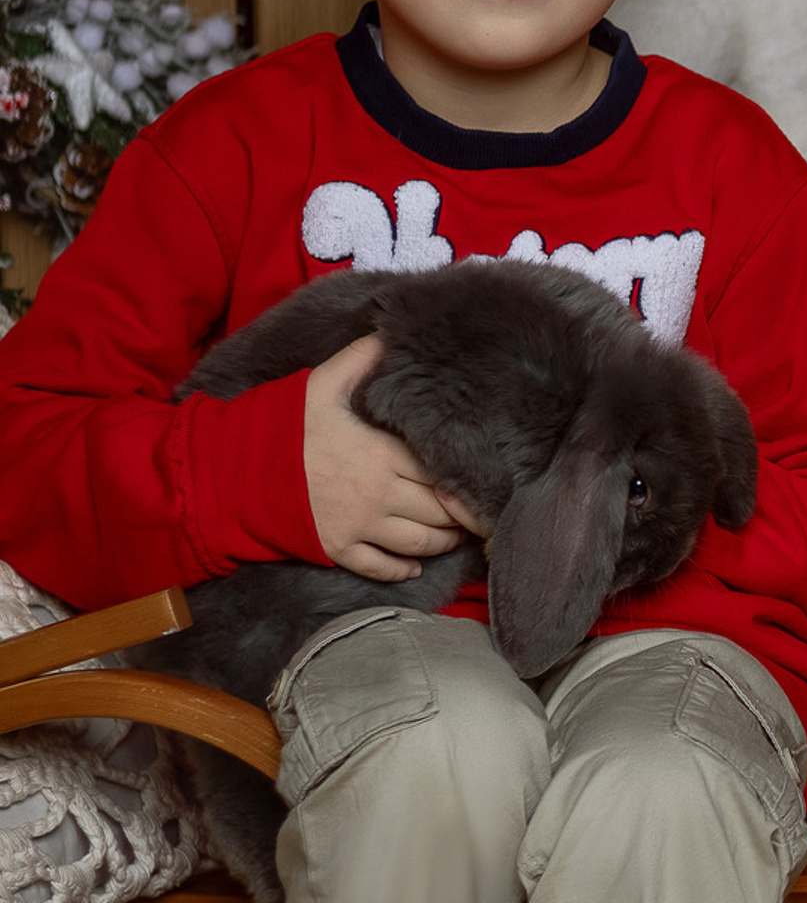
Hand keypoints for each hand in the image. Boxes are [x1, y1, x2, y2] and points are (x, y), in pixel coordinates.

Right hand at [303, 335, 474, 582]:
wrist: (228, 473)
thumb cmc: (279, 427)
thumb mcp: (320, 385)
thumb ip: (360, 360)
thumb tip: (387, 332)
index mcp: (384, 455)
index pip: (442, 473)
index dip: (466, 479)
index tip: (482, 479)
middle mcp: (380, 495)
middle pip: (440, 512)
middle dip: (462, 514)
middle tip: (477, 512)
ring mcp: (359, 526)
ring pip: (420, 544)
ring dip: (443, 542)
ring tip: (454, 534)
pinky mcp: (337, 549)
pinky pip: (381, 567)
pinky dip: (402, 569)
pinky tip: (414, 565)